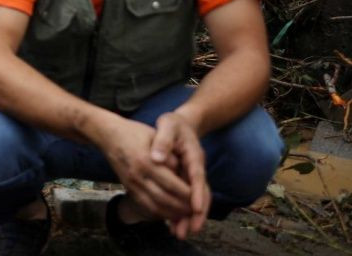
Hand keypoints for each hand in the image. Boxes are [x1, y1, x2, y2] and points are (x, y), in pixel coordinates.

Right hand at [98, 116, 194, 221]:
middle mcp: (138, 176)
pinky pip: (146, 206)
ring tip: (186, 213)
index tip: (199, 196)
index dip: (188, 194)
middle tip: (196, 210)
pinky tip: (170, 211)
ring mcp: (131, 184)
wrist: (108, 135)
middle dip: (183, 208)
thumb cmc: (134, 133)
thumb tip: (184, 173)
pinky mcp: (128, 188)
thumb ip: (170, 155)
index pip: (172, 184)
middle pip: (165, 199)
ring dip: (172, 213)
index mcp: (146, 161)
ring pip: (155, 207)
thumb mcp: (155, 137)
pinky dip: (160, 213)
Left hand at [151, 111, 210, 238]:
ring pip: (194, 200)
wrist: (180, 124)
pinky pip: (186, 198)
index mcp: (194, 155)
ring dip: (188, 217)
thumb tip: (157, 158)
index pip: (197, 177)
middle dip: (196, 213)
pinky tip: (173, 223)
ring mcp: (192, 176)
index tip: (195, 208)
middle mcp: (196, 168)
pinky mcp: (186, 180)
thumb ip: (163, 140)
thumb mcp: (168, 125)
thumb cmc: (173, 124)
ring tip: (180, 232)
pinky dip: (181, 210)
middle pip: (200, 194)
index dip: (196, 193)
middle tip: (190, 230)